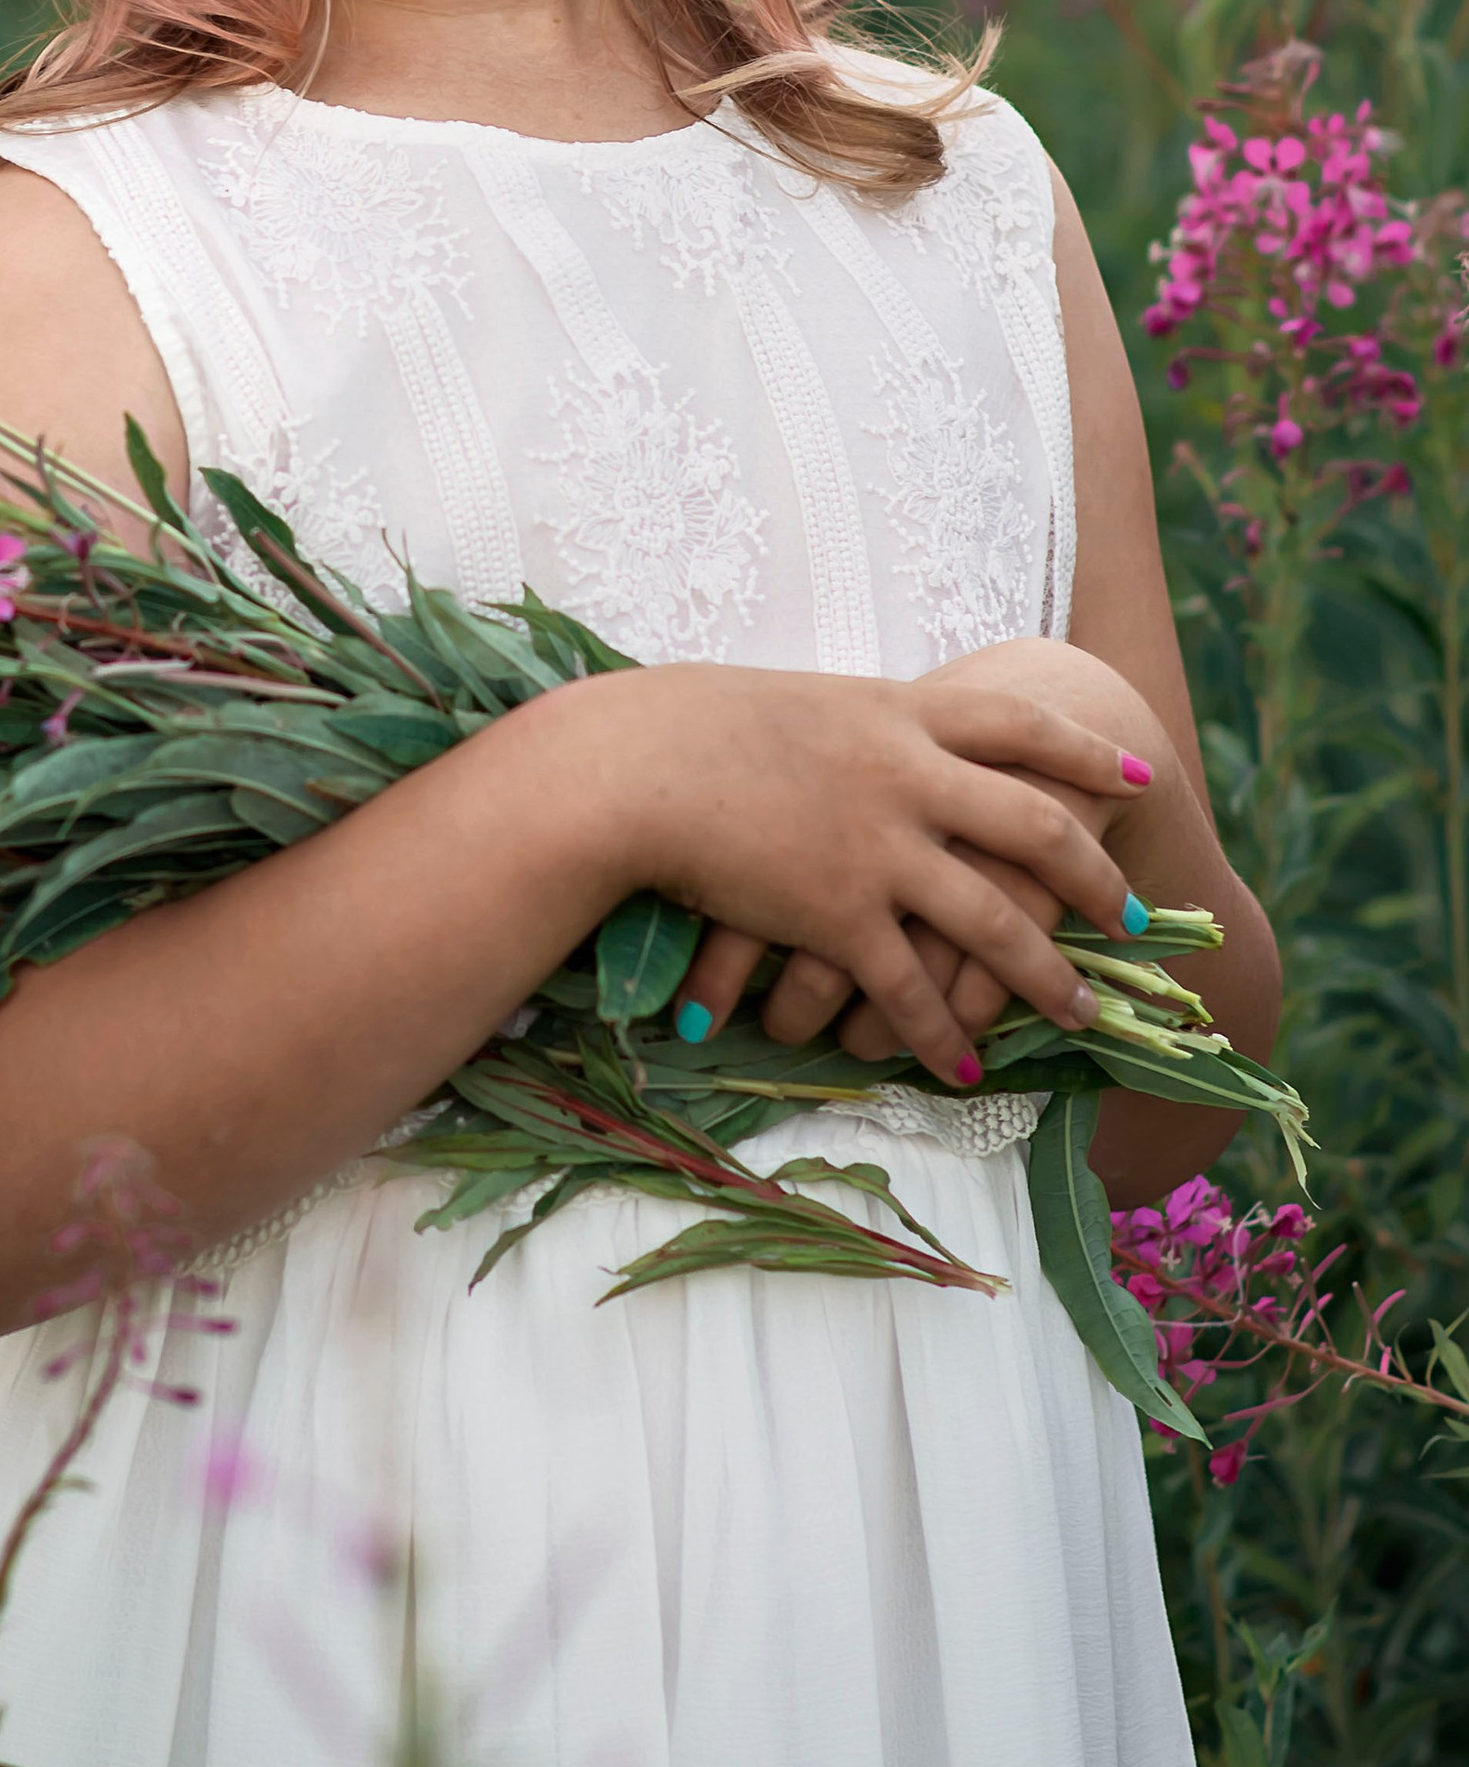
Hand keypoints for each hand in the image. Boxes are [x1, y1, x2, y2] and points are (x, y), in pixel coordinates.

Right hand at [527, 653, 1151, 1085]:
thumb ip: (852, 726)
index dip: (1084, 753)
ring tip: (1082, 1012)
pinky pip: (908, 988)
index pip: (1019, 723)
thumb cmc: (690, 724)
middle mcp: (908, 777)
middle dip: (1093, 877)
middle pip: (1035, 827)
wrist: (634, 765)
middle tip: (1131, 915)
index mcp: (898, 713)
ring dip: (1046, 975)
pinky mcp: (838, 914)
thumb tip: (873, 737)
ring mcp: (881, 848)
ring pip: (995, 923)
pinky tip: (963, 1064)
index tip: (1133, 779)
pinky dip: (941, 1031)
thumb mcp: (794, 702)